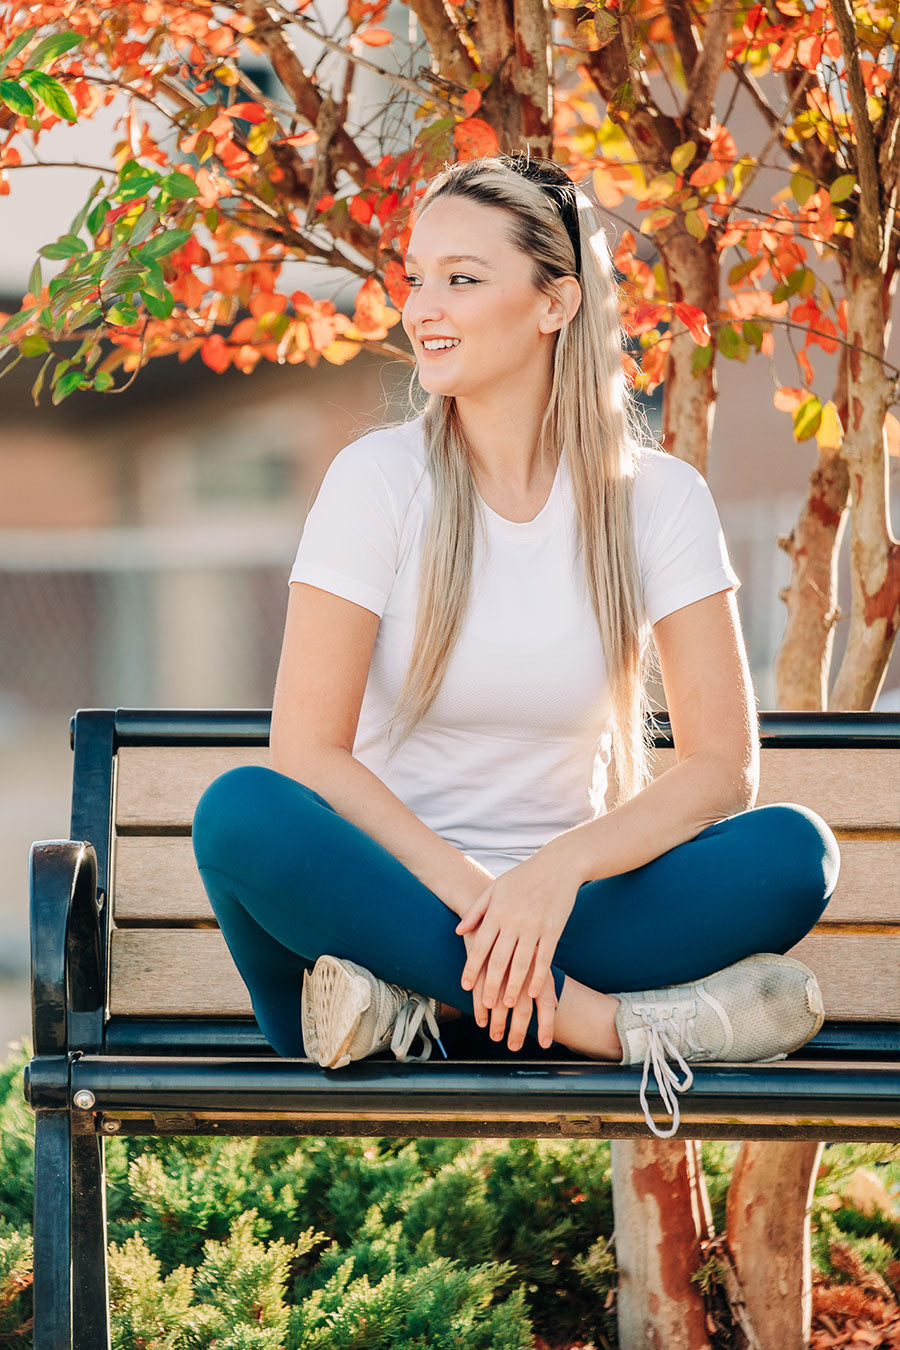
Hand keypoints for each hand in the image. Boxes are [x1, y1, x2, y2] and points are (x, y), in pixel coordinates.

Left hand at [455, 838, 582, 1022]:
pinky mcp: (554, 929)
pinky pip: (544, 958)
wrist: (558, 865)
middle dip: (491, 984)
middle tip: (486, 1005)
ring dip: (514, 986)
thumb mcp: (495, 888)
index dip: (471, 968)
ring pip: (521, 963)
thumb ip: (476, 910)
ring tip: (508, 1005)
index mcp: (497, 911)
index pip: (480, 945)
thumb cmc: (523, 876)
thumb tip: (458, 930)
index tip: (465, 986)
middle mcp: (514, 921)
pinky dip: (538, 977)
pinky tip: (533, 992)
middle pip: (499, 959)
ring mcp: (535, 926)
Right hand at [465, 939, 556, 1048]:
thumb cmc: (523, 933)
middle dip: (518, 1031)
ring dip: (497, 1021)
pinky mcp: (483, 958)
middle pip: (522, 1007)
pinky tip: (481, 1018)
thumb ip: (544, 980)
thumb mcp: (538, 956)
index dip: (547, 1025)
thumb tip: (554, 1004)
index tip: (546, 1044)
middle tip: (513, 1046)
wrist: (500, 903)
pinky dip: (480, 1005)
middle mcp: (522, 967)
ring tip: (495, 1036)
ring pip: (499, 1001)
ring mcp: (502, 963)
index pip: (545, 1002)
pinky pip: (481, 987)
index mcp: (539, 966)